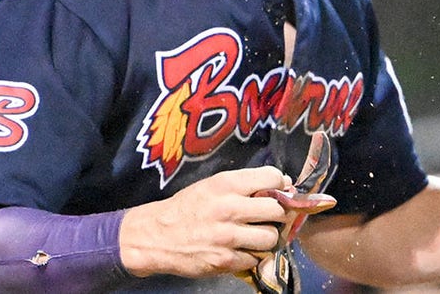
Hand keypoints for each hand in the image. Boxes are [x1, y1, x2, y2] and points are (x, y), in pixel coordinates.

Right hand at [118, 166, 293, 278]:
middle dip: (279, 214)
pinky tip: (242, 249)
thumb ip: (244, 184)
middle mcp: (229, 208)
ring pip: (271, 238)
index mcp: (226, 184)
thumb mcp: (212, 186)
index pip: (273, 178)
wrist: (157, 236)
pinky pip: (256, 258)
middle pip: (278, 210)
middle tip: (271, 217)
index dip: (281, 186)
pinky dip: (253, 256)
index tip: (278, 192)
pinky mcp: (225, 260)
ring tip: (256, 236)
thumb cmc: (187, 208)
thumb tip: (283, 184)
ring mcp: (228, 236)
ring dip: (267, 238)